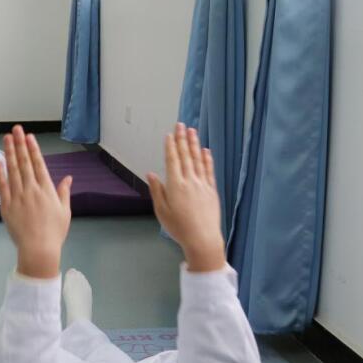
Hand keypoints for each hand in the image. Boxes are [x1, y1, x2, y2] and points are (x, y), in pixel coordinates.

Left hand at [0, 125, 72, 279]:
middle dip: (19, 144)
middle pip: (24, 163)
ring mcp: (17, 197)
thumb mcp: (65, 211)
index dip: (33, 149)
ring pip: (13, 171)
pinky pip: (2, 186)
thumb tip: (68, 178)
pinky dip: (0, 173)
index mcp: (46, 190)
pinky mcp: (6, 206)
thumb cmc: (54, 232)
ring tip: (7, 139)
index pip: (38, 164)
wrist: (38, 249)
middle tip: (16, 129)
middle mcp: (31, 190)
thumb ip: (64, 192)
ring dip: (10, 153)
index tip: (29, 136)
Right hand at [146, 124, 225, 272]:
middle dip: (182, 139)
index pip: (172, 161)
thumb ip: (157, 190)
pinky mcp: (211, 190)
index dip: (170, 146)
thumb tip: (151, 174)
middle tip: (181, 124)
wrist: (202, 238)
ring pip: (198, 160)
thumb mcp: (161, 211)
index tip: (169, 135)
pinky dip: (207, 159)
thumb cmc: (179, 228)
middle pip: (185, 156)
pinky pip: (209, 170)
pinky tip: (205, 150)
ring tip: (192, 131)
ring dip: (194, 144)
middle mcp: (189, 181)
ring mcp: (202, 184)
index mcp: (175, 186)